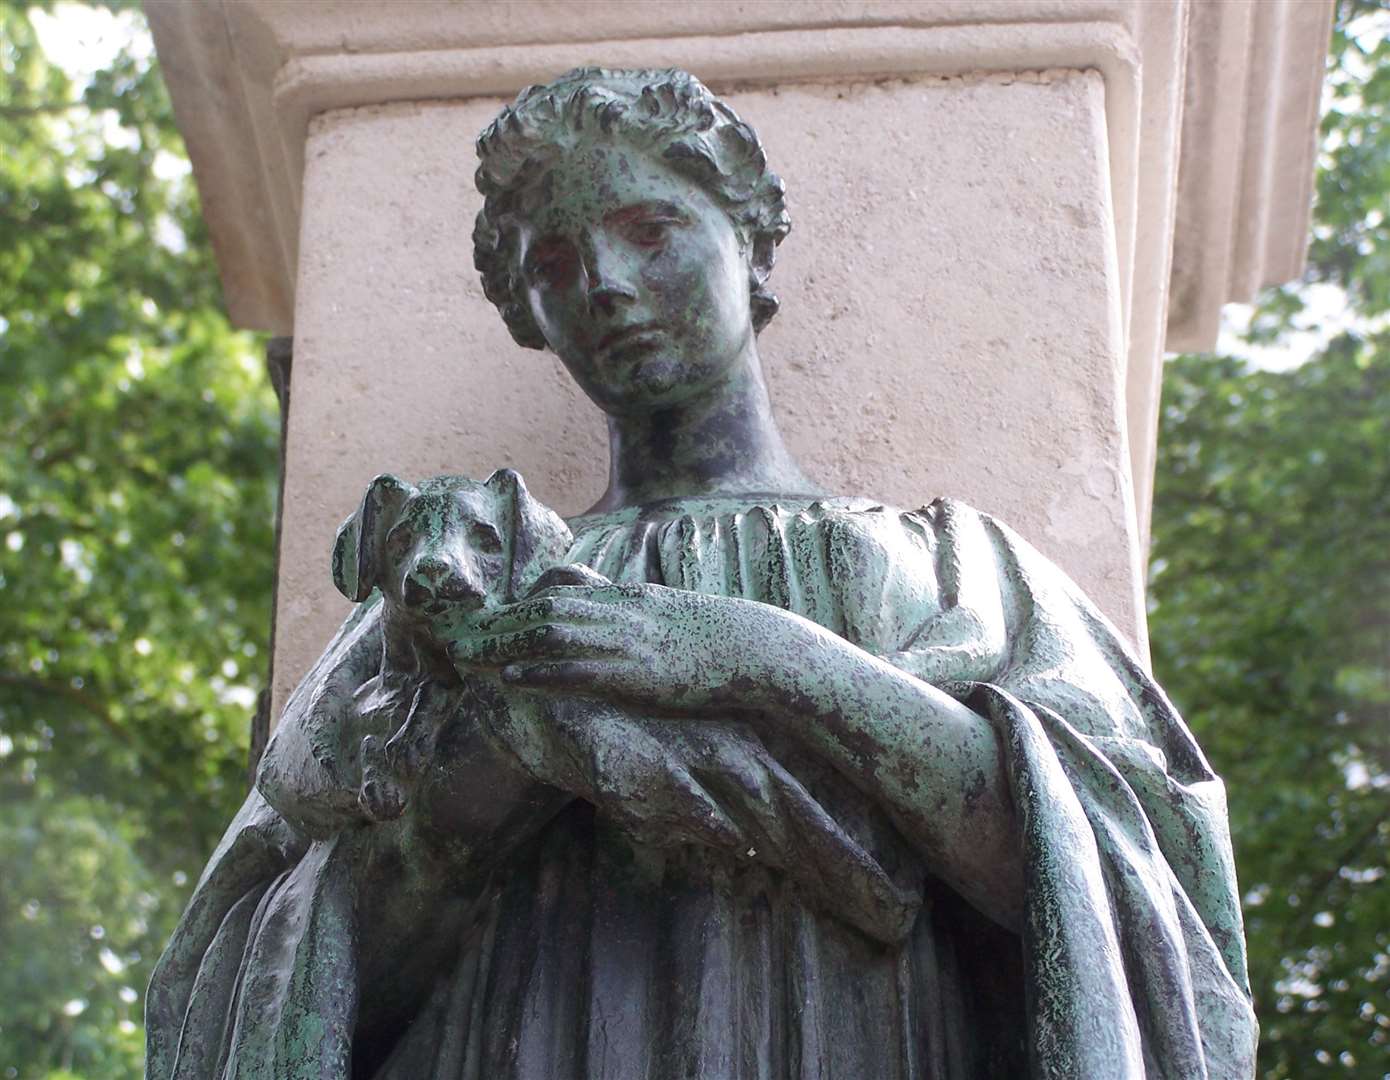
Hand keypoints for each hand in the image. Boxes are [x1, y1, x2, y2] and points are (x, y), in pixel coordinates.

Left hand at [448, 566, 837, 715]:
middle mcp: (616, 612)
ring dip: (503, 645)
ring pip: (549, 635)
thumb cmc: (714, 636)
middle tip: (455, 639)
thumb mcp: (667, 613)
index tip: (484, 619)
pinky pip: (578, 669)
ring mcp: (624, 641)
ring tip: (466, 657)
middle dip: (495, 625)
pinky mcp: (634, 672)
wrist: (753, 648)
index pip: (557, 590)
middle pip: (541, 610)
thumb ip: (632, 611)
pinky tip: (512, 679)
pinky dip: (540, 672)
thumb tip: (608, 618)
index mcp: (623, 598)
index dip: (516, 606)